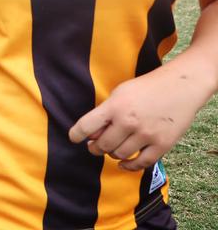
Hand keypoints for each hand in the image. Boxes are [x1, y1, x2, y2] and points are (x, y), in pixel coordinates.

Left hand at [68, 63, 208, 171]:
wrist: (180, 87)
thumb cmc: (146, 88)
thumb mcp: (119, 93)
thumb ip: (105, 112)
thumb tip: (91, 135)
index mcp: (114, 106)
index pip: (86, 126)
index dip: (76, 135)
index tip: (74, 139)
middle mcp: (128, 122)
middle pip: (102, 145)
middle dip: (95, 148)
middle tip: (94, 147)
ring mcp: (146, 134)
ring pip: (119, 155)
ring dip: (112, 154)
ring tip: (112, 149)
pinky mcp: (162, 144)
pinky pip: (141, 163)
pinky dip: (129, 167)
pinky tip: (124, 164)